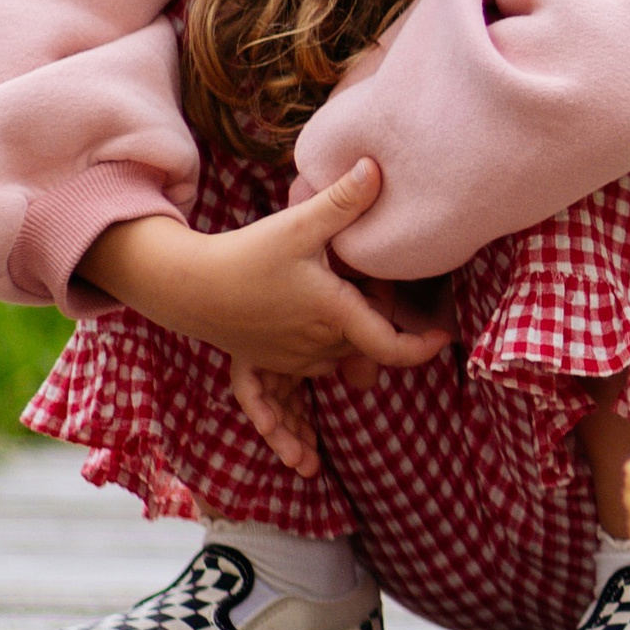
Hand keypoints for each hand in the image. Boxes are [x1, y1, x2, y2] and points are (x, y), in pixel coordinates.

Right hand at [83, 161, 451, 474]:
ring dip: (337, 391)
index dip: (419, 346)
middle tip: (405, 322)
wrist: (186, 280)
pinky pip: (276, 404)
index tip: (443, 338)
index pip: (388, 345)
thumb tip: (376, 166)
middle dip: (380, 345)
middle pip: (361, 355)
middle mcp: (314, 346)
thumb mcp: (299, 225)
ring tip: (326, 444)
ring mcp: (286, 360)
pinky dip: (286, 431)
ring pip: (326, 378)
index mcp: (332, 315)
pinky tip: (301, 463)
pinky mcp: (261, 364)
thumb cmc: (248, 253)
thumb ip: (342, 201)